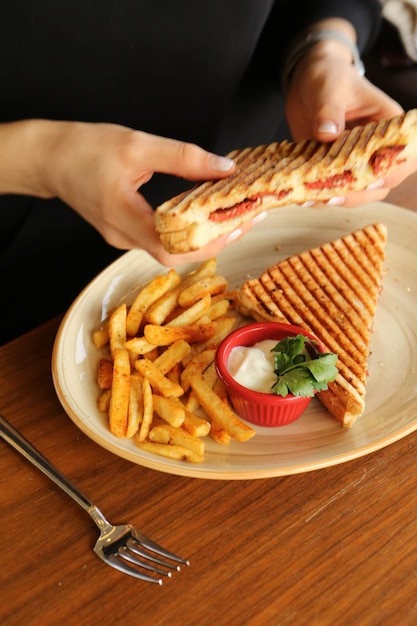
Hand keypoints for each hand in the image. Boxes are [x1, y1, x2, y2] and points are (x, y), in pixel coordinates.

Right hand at [2, 120, 256, 265]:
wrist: (51, 158)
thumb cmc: (85, 148)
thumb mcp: (137, 145)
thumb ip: (183, 158)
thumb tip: (224, 168)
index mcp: (123, 216)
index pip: (174, 247)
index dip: (210, 242)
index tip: (240, 224)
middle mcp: (122, 237)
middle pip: (176, 255)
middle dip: (215, 241)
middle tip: (246, 220)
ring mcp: (122, 239)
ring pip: (169, 251)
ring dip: (202, 238)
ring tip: (231, 217)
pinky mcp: (123, 233)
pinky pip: (160, 240)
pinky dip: (185, 232)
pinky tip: (202, 215)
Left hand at [284, 32, 416, 205]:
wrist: (307, 81)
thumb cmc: (329, 76)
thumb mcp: (329, 87)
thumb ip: (328, 109)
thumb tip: (327, 132)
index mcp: (388, 127)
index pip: (403, 155)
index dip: (391, 172)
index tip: (371, 181)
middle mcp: (375, 149)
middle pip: (380, 183)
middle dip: (358, 194)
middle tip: (331, 197)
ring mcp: (354, 163)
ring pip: (356, 192)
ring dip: (335, 199)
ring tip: (309, 199)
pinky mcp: (332, 169)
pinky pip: (330, 189)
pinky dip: (318, 196)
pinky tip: (301, 196)